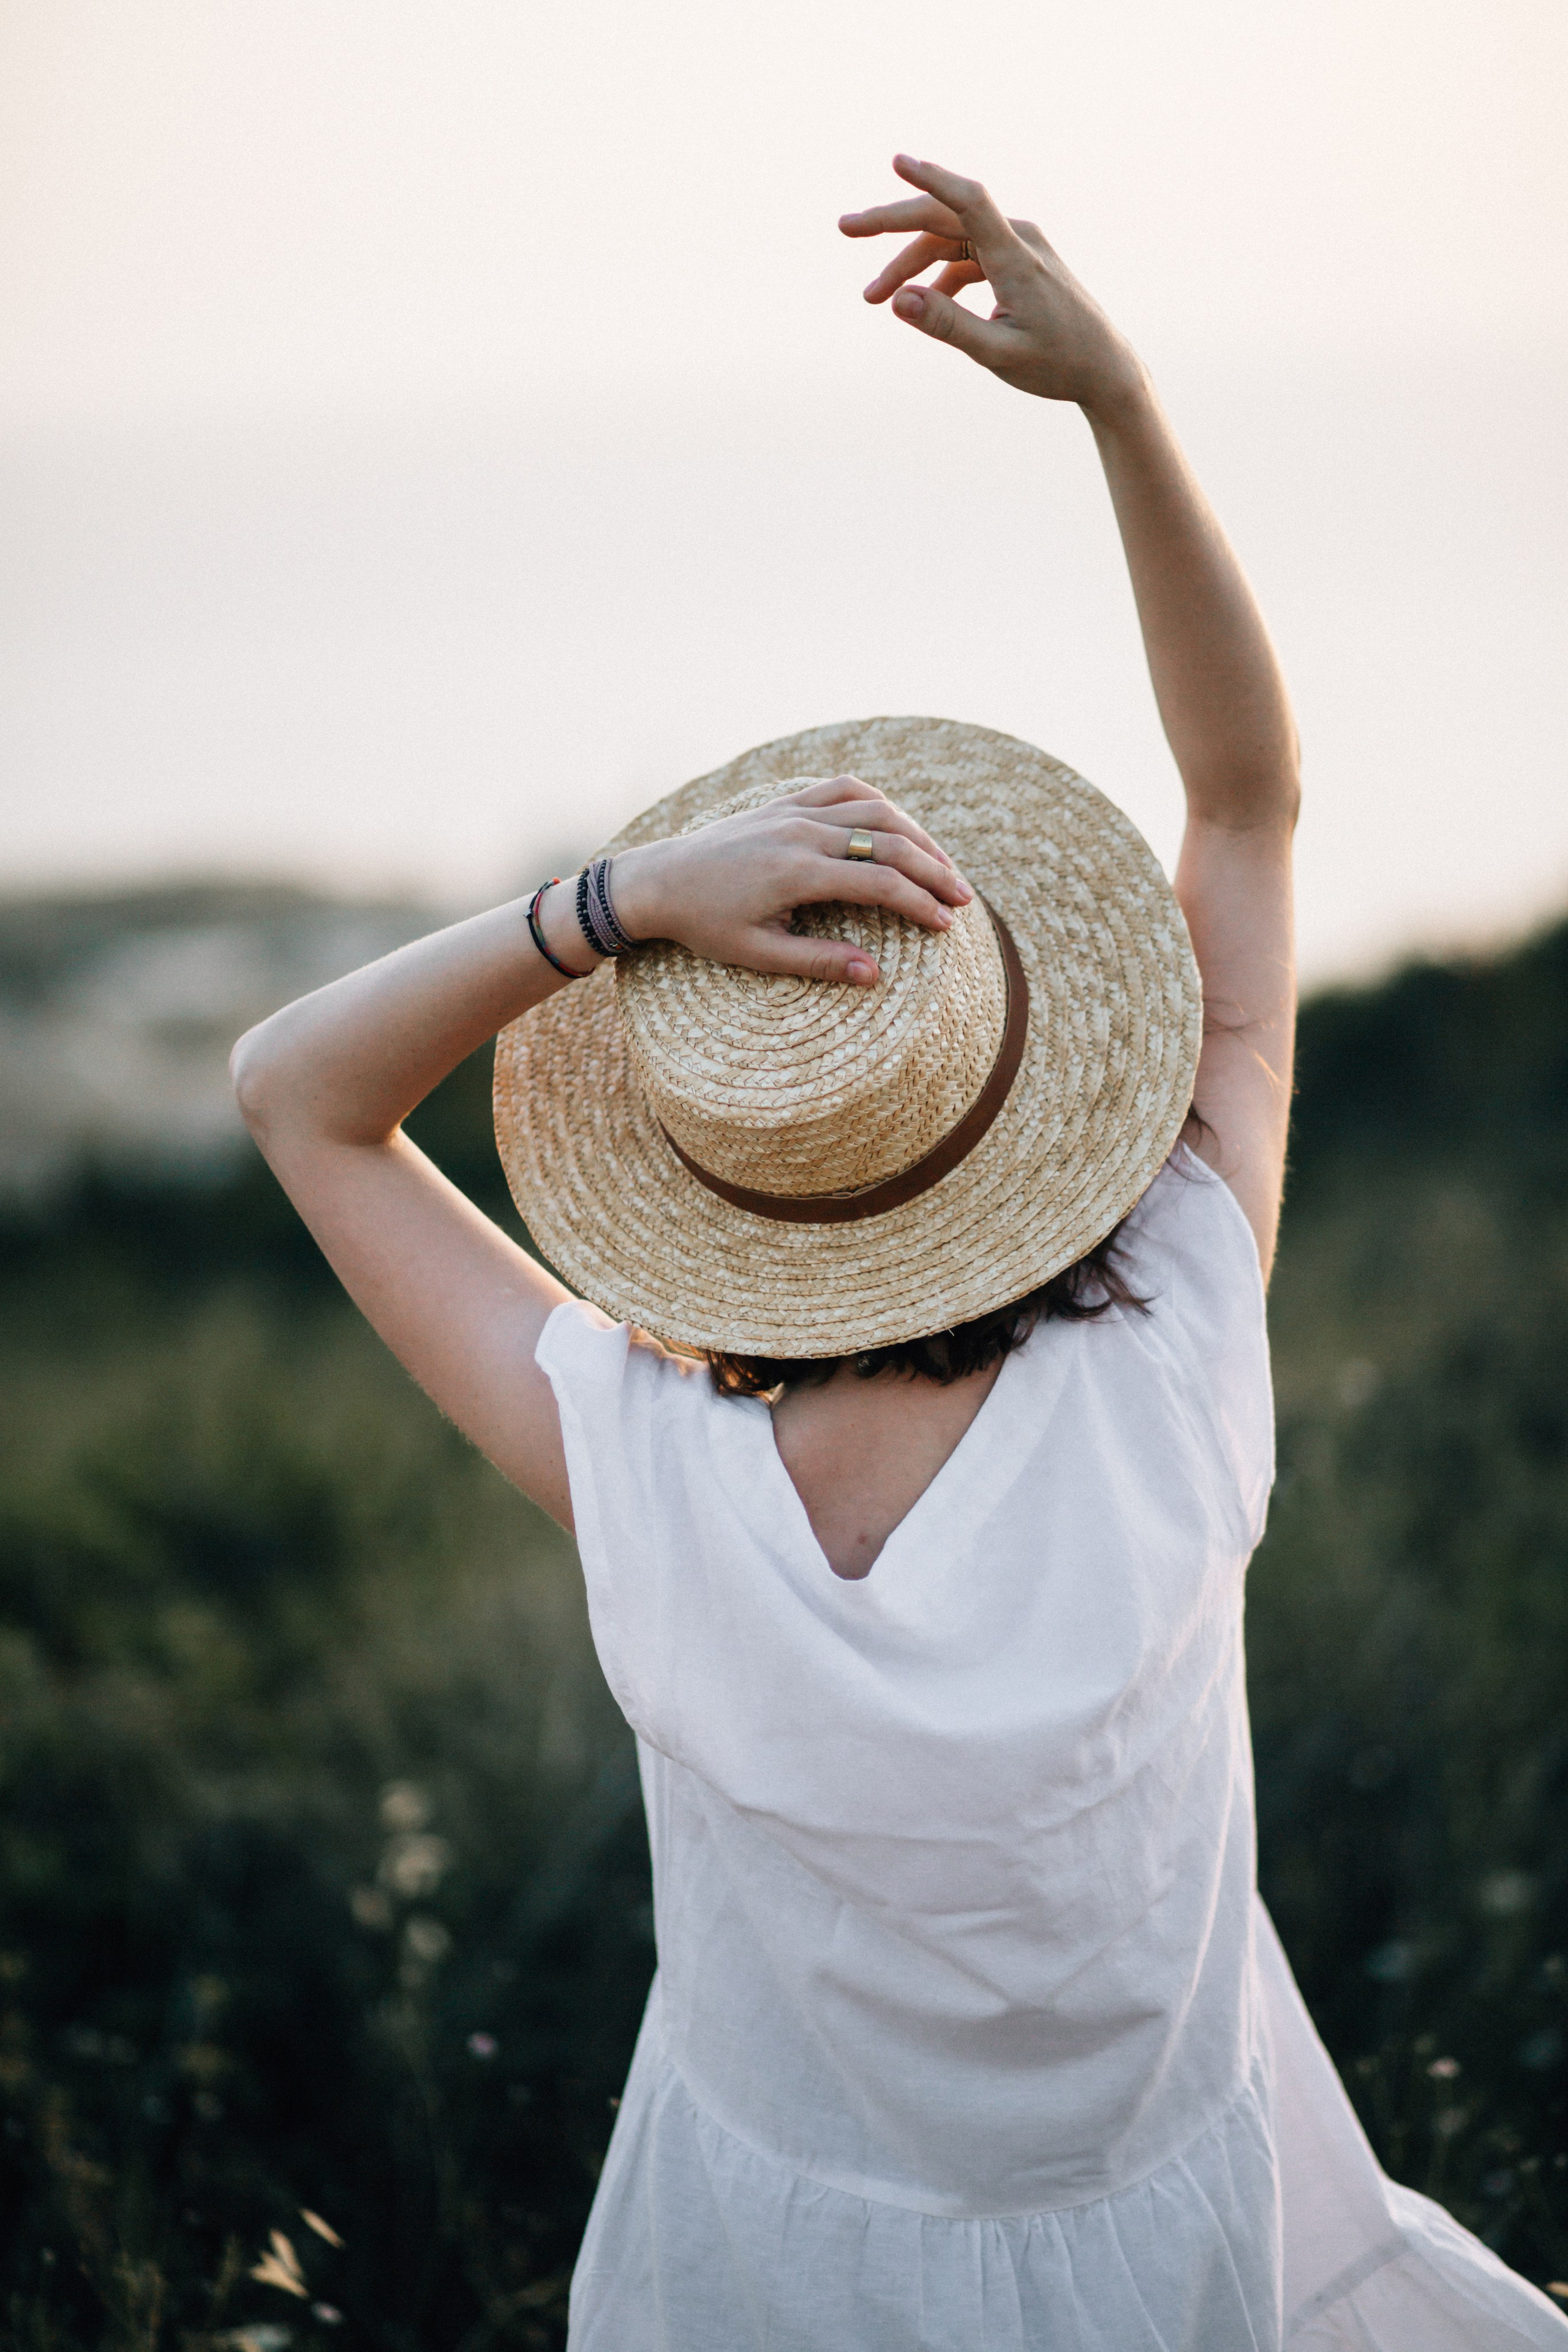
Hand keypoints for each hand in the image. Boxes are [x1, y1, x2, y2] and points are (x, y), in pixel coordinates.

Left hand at [607, 778, 972, 986]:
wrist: (659, 881)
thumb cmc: (705, 924)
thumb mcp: (758, 954)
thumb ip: (819, 961)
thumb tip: (874, 975)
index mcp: (796, 872)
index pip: (879, 881)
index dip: (919, 903)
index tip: (946, 924)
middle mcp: (800, 833)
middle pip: (888, 840)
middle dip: (933, 870)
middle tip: (964, 898)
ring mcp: (794, 811)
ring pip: (873, 808)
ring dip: (916, 833)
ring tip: (942, 864)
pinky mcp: (786, 802)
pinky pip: (844, 788)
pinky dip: (879, 802)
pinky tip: (899, 825)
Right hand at [840, 155, 1143, 416]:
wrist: (1104, 369)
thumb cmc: (1057, 365)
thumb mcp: (998, 354)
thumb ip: (947, 326)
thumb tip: (897, 301)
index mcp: (1015, 258)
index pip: (968, 201)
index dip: (930, 177)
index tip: (896, 161)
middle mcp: (1018, 239)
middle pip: (944, 218)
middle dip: (892, 226)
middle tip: (845, 229)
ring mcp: (1018, 247)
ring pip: (950, 241)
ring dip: (910, 264)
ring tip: (872, 297)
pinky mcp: (1017, 262)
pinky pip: (966, 257)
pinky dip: (938, 276)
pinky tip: (919, 303)